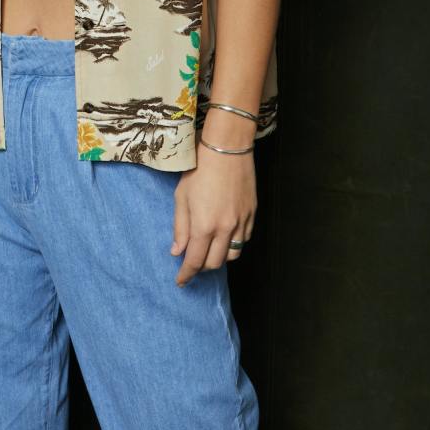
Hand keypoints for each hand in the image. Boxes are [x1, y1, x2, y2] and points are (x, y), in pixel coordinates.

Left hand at [170, 144, 255, 285]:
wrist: (226, 148)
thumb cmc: (198, 169)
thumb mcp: (181, 197)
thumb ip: (180, 227)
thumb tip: (177, 251)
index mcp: (204, 226)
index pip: (194, 261)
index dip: (186, 274)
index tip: (181, 281)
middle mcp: (225, 229)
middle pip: (215, 263)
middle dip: (201, 267)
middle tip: (192, 261)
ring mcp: (241, 222)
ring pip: (232, 255)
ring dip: (219, 257)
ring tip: (209, 249)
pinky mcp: (252, 214)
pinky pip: (244, 240)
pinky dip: (233, 244)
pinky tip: (225, 236)